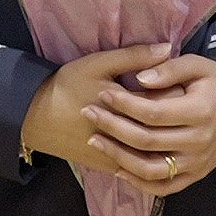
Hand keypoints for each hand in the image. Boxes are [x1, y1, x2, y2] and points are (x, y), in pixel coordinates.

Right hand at [21, 44, 173, 172]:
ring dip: (167, 134)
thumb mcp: (99, 64)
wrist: (36, 118)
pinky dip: (152, 153)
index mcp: (128, 106)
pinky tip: (153, 138)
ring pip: (159, 149)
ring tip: (165, 118)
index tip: (178, 79)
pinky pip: (143, 165)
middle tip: (176, 99)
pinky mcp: (113, 166)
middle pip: (170, 126)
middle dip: (177, 113)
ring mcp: (121, 155)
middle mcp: (128, 135)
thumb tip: (168, 48)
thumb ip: (134, 56)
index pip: (171, 100)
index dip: (179, 89)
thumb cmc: (68, 86)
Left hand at [82, 52, 215, 197]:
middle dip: (112, 127)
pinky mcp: (195, 176)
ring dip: (118, 156)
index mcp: (201, 111)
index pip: (153, 113)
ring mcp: (197, 163)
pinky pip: (163, 187)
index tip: (103, 94)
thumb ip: (169, 69)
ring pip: (150, 169)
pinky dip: (138, 182)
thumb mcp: (198, 65)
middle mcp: (200, 141)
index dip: (124, 105)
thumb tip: (139, 79)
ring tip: (94, 140)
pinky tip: (117, 168)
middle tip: (89, 113)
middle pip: (146, 141)